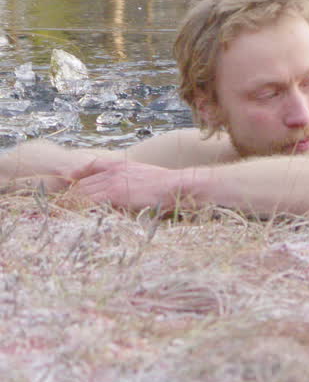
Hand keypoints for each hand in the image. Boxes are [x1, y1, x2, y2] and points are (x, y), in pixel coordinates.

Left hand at [68, 157, 183, 213]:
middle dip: (70, 195)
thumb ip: (128, 184)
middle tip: (60, 208)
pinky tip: (74, 216)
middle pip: (83, 183)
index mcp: (119, 165)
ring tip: (62, 215)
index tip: (69, 189)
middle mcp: (113, 170)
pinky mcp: (114, 192)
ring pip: (83, 191)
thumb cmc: (163, 187)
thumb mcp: (142, 179)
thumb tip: (120, 198)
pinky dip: (80, 208)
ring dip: (71, 203)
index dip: (77, 180)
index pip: (90, 170)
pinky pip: (90, 200)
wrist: (175, 186)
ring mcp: (113, 180)